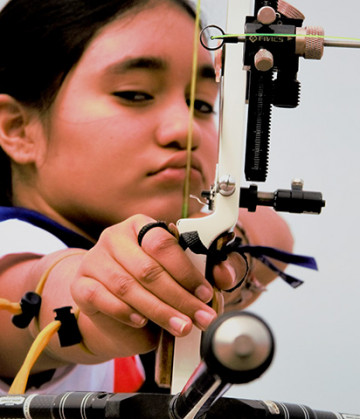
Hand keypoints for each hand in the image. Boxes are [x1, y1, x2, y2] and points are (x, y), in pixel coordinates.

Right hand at [71, 214, 217, 355]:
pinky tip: (142, 320)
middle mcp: (115, 238)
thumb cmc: (146, 284)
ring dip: (159, 311)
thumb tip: (223, 276)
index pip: (163, 243)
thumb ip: (197, 272)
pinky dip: (125, 312)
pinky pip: (102, 298)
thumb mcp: (172, 275)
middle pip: (148, 268)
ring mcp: (94, 259)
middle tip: (200, 317)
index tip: (204, 293)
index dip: (186, 271)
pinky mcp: (80, 284)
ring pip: (128, 287)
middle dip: (179, 298)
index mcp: (140, 226)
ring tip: (180, 326)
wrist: (110, 304)